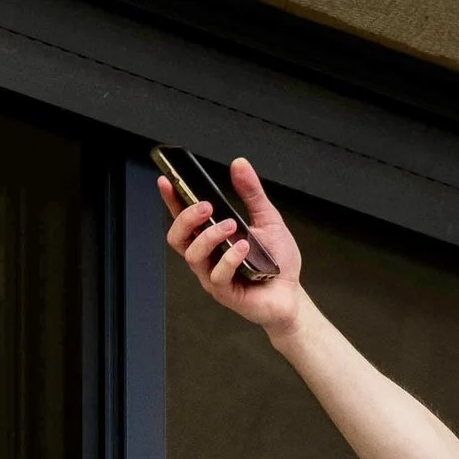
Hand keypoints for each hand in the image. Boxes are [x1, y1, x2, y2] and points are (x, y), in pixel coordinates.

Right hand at [160, 157, 302, 332]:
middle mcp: (207, 256)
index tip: (167, 181)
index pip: (183, 217)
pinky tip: (243, 248)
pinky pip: (217, 275)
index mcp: (212, 237)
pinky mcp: (225, 293)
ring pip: (193, 255)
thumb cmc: (277, 262)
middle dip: (186, 218)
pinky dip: (229, 258)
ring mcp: (212, 276)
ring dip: (209, 236)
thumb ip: (252, 193)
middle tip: (206, 206)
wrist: (292, 294)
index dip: (172, 200)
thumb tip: (240, 164)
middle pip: (177, 237)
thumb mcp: (268, 219)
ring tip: (231, 225)